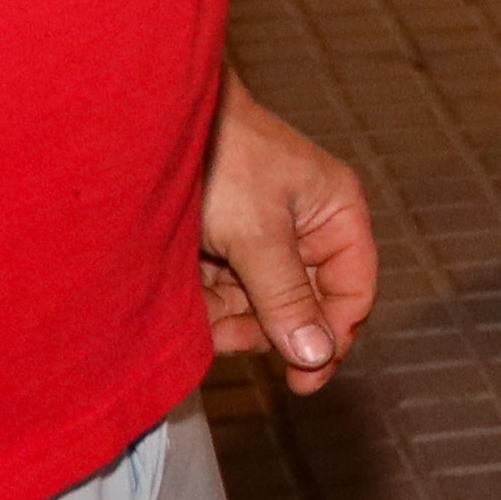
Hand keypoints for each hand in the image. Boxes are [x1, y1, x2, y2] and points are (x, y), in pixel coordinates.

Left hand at [197, 75, 380, 392]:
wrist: (147, 120)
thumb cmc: (218, 155)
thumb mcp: (257, 233)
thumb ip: (287, 297)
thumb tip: (317, 355)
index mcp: (335, 213)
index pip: (353, 291)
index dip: (333, 337)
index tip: (304, 379)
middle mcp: (305, 228)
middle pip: (304, 305)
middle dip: (268, 328)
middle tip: (232, 343)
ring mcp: (261, 238)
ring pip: (259, 304)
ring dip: (231, 320)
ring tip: (201, 320)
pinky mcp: (221, 245)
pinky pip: (226, 293)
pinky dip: (208, 306)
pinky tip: (187, 307)